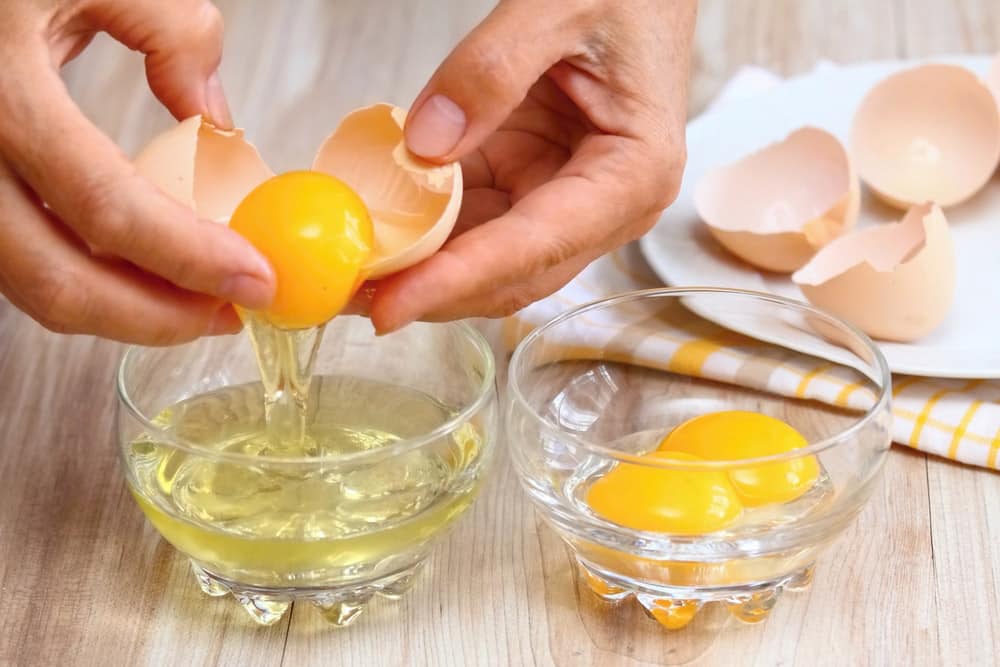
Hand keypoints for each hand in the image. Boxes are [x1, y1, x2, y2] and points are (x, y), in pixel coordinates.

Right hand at [0, 0, 273, 344]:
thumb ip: (170, 30)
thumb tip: (216, 117)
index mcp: (3, 94)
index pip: (107, 207)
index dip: (189, 258)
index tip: (255, 279)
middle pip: (58, 280)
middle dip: (158, 318)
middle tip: (230, 315)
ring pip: (32, 286)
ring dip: (124, 310)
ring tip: (197, 302)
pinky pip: (21, 262)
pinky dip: (88, 282)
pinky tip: (142, 273)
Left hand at [368, 0, 695, 332]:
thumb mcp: (558, 6)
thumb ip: (492, 69)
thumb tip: (424, 146)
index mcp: (632, 175)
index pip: (535, 246)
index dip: (458, 280)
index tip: (392, 305)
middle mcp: (606, 206)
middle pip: (512, 274)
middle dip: (431, 291)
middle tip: (348, 294)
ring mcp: (567, 201)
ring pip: (488, 261)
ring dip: (422, 270)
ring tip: (350, 271)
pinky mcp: (534, 184)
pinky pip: (475, 222)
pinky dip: (427, 230)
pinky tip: (379, 230)